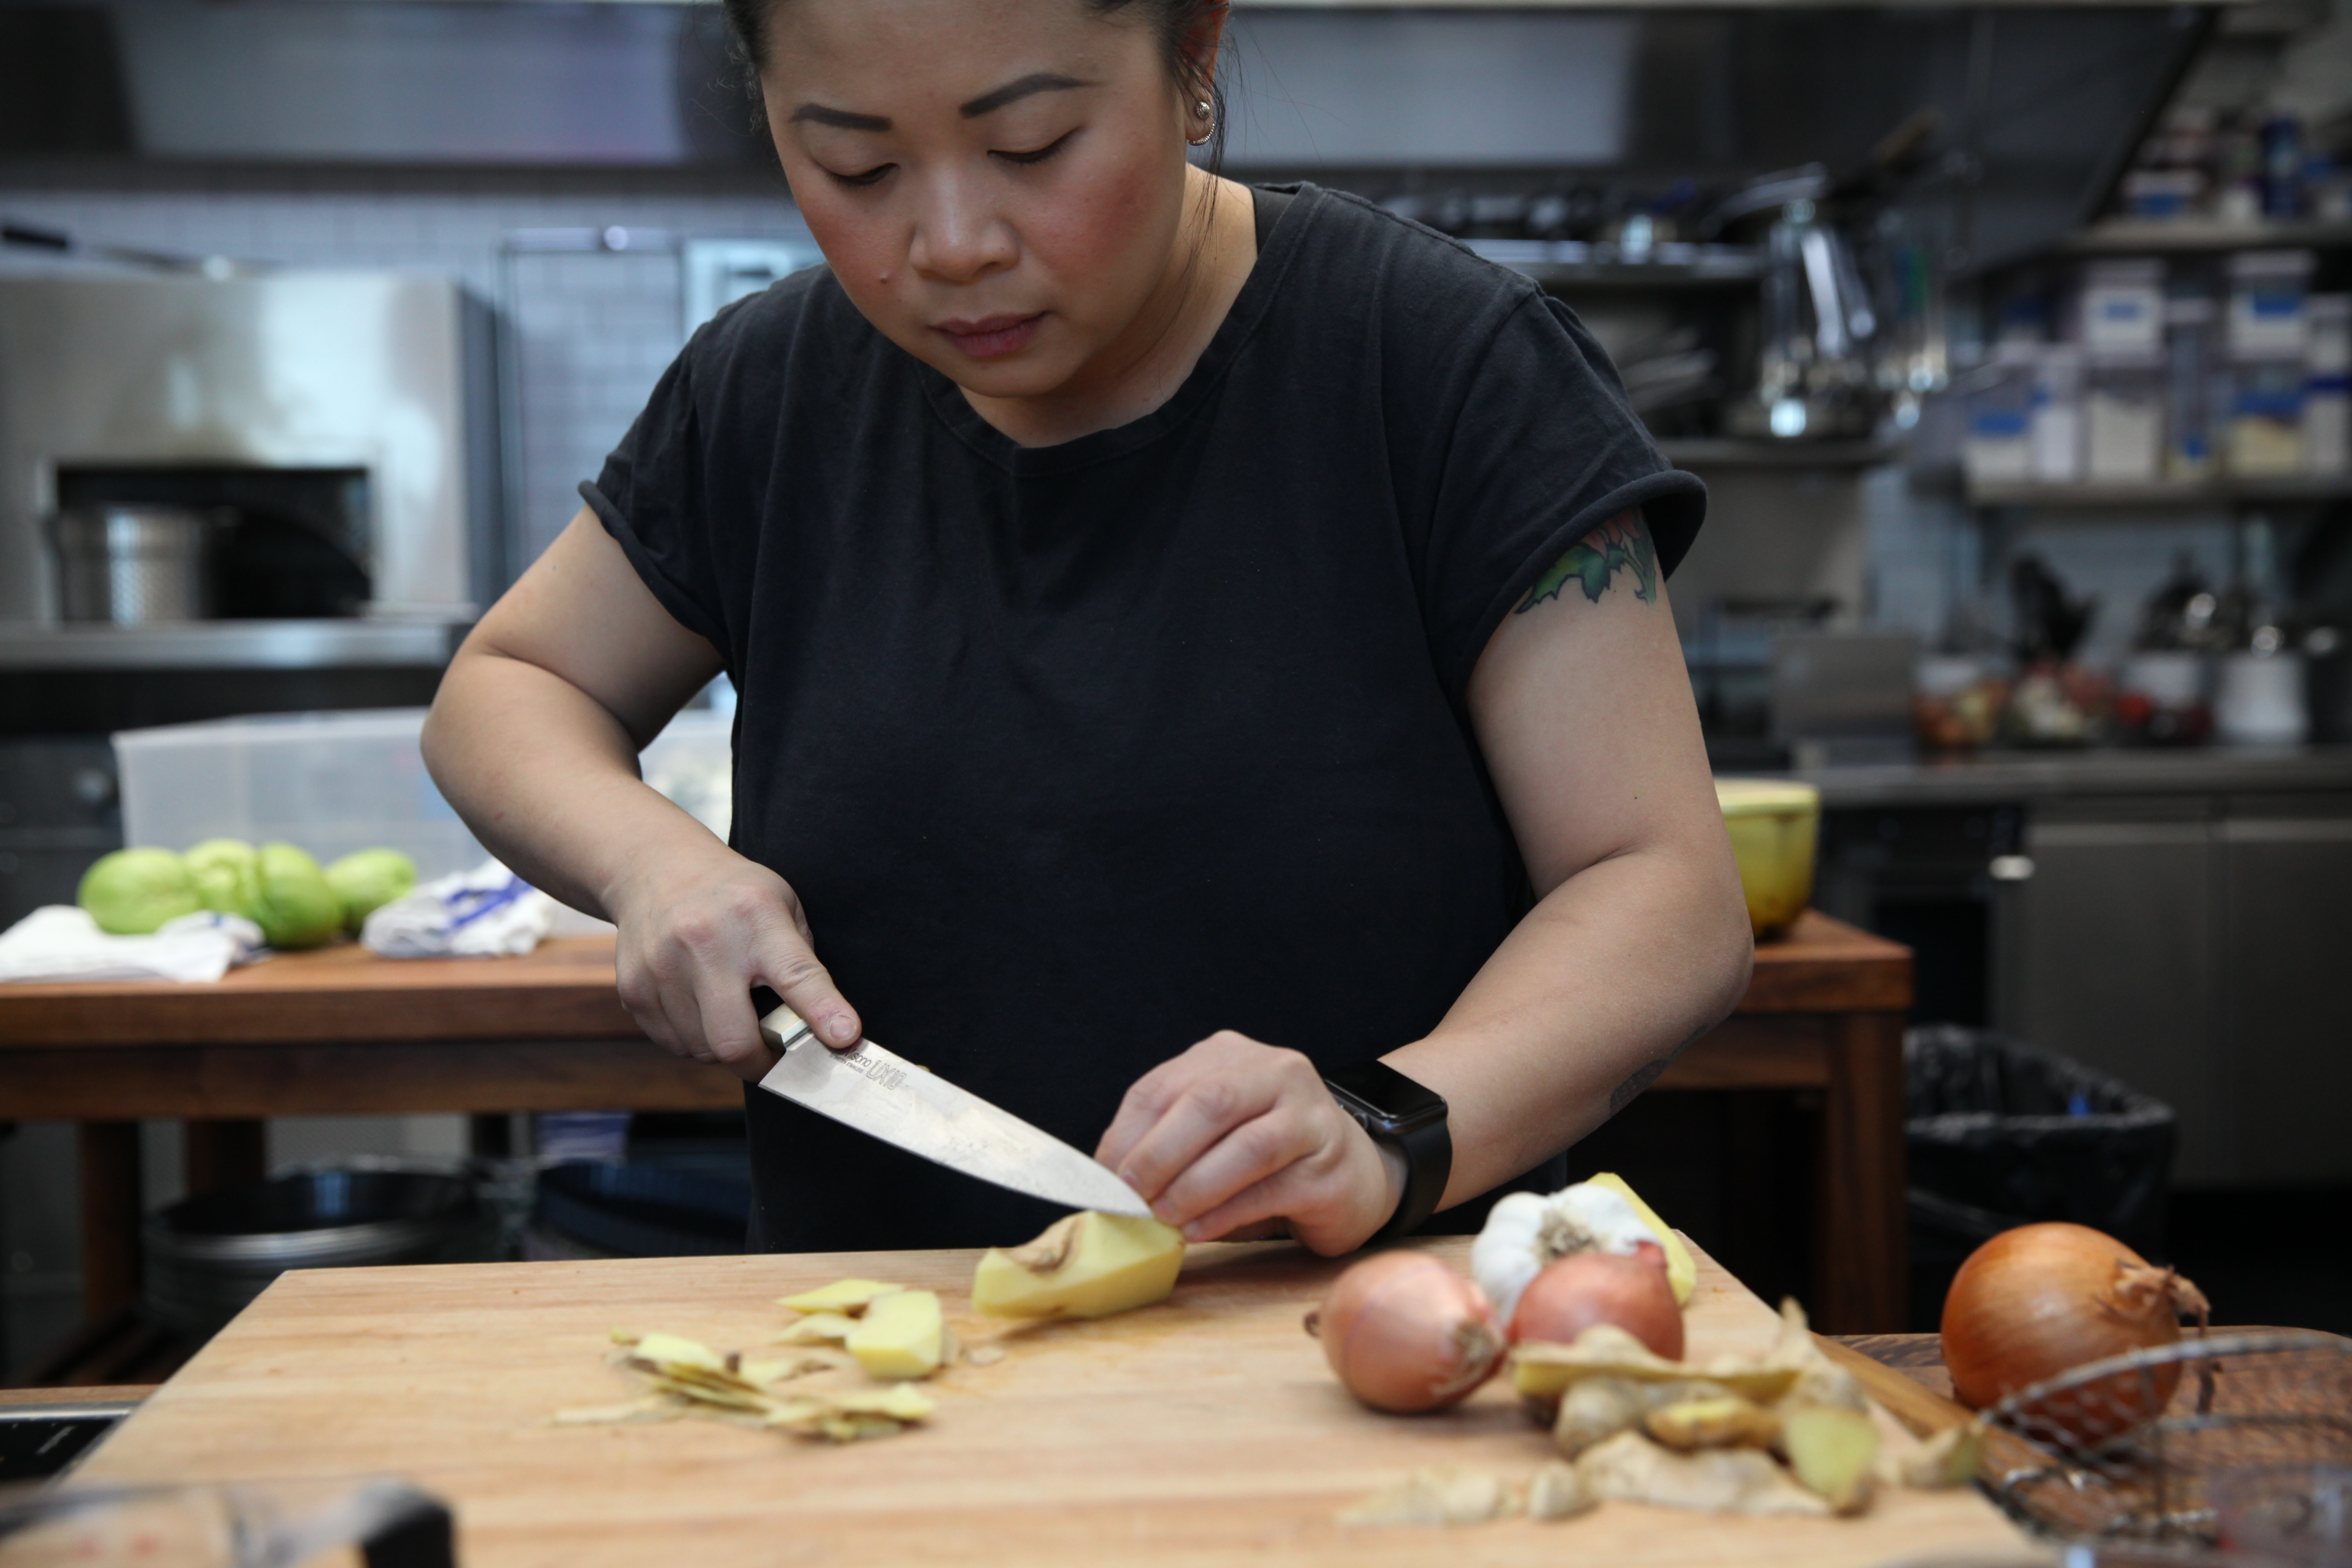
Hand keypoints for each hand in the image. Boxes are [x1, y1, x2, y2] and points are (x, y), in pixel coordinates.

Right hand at [605, 844, 860, 1079]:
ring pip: (703, 1049)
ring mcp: (663, 968)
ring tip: (731, 1012)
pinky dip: (695, 1040)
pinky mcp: (633, 989)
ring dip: (725, 1048)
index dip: (823, 1011)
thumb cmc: (731, 895)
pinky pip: (674, 1044)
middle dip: (761, 1064)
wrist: (655, 870)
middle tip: (774, 1057)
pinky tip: (699, 1006)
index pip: (796, 974)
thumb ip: (802, 962)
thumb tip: (824, 1028)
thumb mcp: (782, 905)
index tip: (844, 1038)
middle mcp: (705, 943)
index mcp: (755, 917)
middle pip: (734, 1039)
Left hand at [1095, 1032, 1404, 1255]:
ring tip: (1161, 1220)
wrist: (1353, 1174)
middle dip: (1157, 1155)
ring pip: (1245, 1147)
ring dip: (1193, 1188)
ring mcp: (1311, 1116)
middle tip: (1128, 1199)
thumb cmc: (1267, 1158)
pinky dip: (1225, 1213)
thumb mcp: (1211, 1136)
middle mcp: (1276, 1072)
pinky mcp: (1330, 1166)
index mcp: (1231, 1057)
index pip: (1165, 1086)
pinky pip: (1271, 1189)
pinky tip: (1197, 1231)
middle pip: (1208, 1103)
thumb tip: (1110, 1182)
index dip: (1127, 1134)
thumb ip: (1166, 1145)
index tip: (1101, 1178)